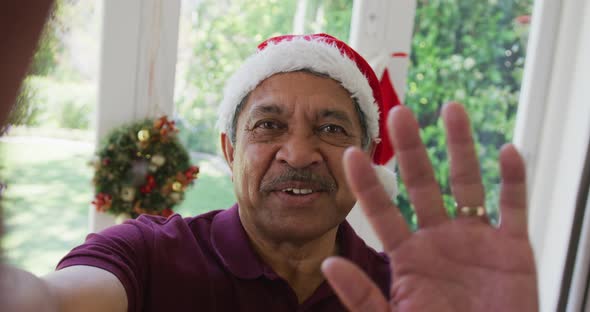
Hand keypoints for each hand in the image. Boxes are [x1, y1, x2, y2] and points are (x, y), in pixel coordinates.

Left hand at [322, 103, 537, 310]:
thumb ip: (362, 296)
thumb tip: (329, 263)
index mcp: (408, 256)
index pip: (382, 211)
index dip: (366, 183)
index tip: (349, 153)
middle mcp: (439, 239)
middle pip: (422, 184)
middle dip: (411, 149)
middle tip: (399, 114)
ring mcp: (476, 240)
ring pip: (468, 183)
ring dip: (461, 147)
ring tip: (451, 109)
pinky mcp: (513, 248)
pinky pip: (515, 207)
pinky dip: (514, 180)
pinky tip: (509, 151)